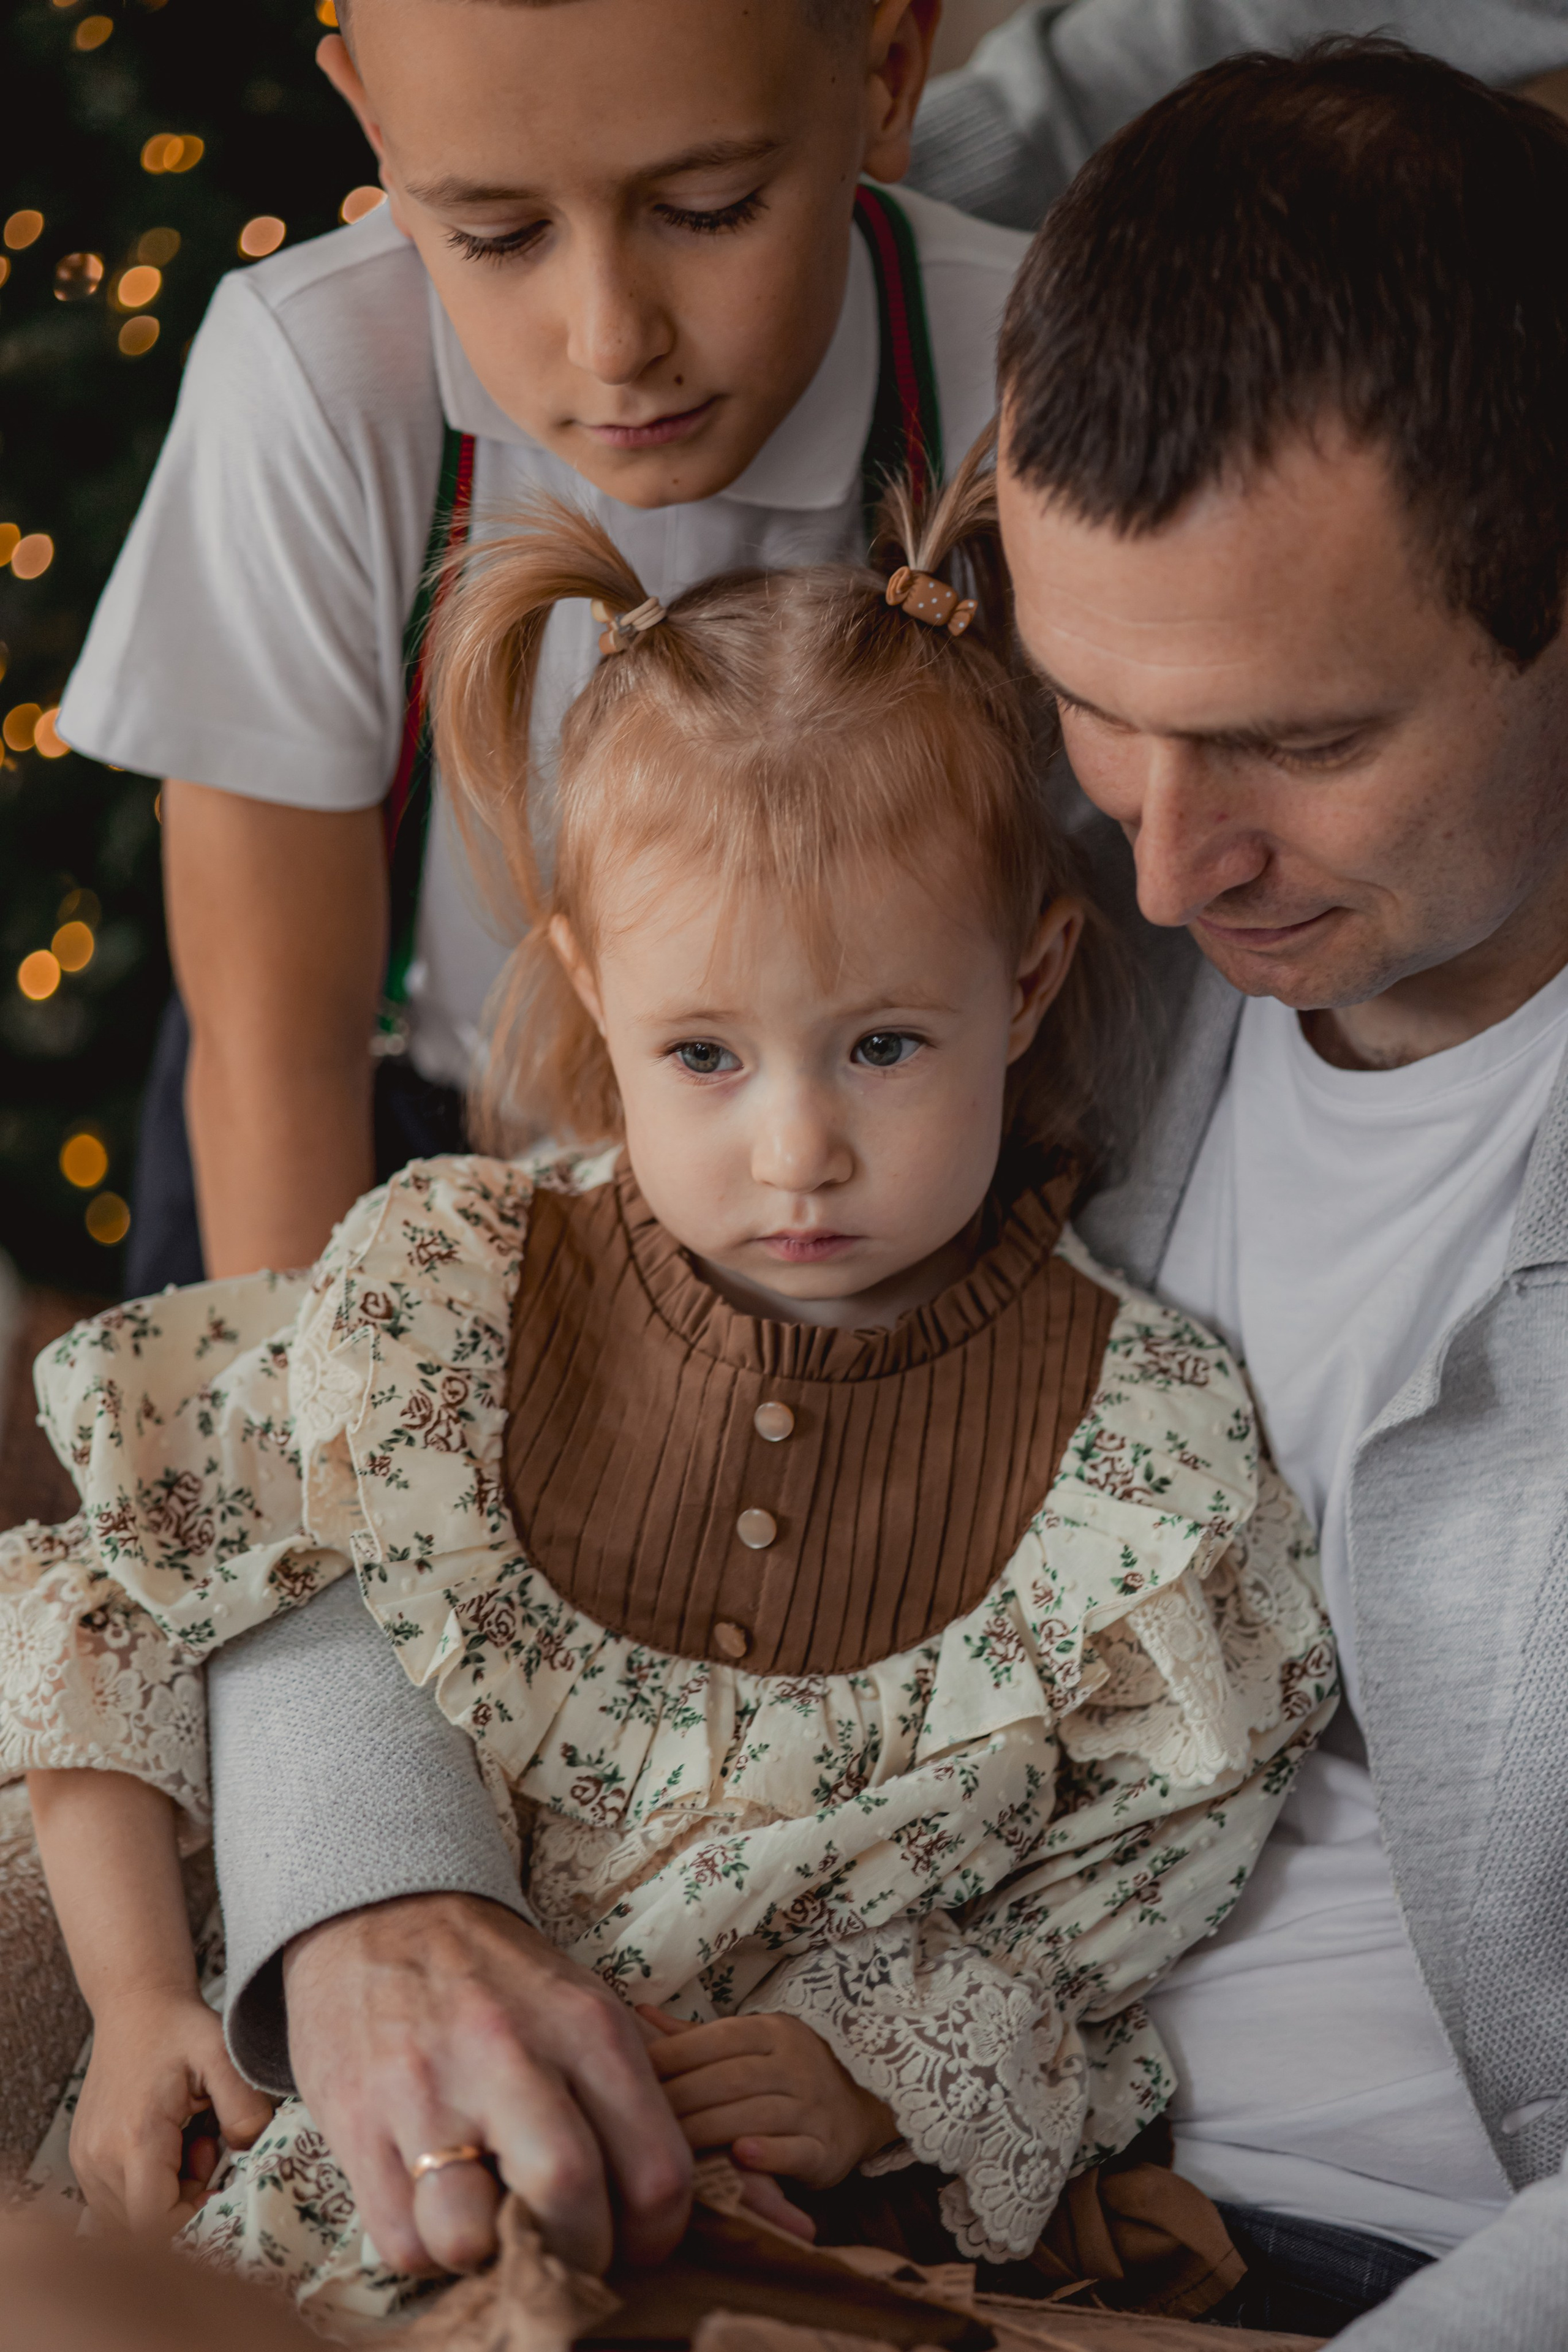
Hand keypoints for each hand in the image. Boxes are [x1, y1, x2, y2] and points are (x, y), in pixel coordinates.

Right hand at [70, 1990, 273, 2232]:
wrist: (136, 2005)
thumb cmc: (181, 2029)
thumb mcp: (225, 2056)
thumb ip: (245, 2109)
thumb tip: (246, 2154)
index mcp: (135, 2138)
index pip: (152, 2223)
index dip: (189, 2216)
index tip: (214, 2175)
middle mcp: (99, 2157)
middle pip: (141, 2224)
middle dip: (182, 2200)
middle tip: (204, 2145)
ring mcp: (85, 2160)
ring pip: (126, 2215)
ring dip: (163, 2193)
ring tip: (186, 2140)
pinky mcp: (83, 2157)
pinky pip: (114, 2198)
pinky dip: (144, 2185)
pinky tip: (166, 2143)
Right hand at [282, 1894, 690, 2280]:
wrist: (384, 1913)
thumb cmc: (499, 1982)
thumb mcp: (584, 2007)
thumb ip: (624, 2100)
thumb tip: (655, 2211)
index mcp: (588, 2029)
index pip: (656, 2173)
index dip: (653, 2238)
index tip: (632, 2243)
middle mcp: (512, 2055)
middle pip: (569, 2200)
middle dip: (576, 2257)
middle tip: (563, 2247)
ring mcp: (428, 2089)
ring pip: (471, 2238)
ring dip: (487, 2257)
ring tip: (489, 2221)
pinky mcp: (358, 2120)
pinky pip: (403, 2243)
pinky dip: (426, 2249)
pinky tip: (433, 2204)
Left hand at [640, 2009, 896, 2189]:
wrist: (861, 2105)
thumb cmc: (786, 2074)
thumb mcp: (750, 2046)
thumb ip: (695, 2038)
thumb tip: (638, 2016)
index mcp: (774, 2031)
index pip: (719, 2038)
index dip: (676, 2055)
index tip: (636, 2071)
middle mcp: (796, 2064)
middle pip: (731, 2078)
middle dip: (682, 2097)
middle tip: (640, 2117)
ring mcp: (814, 2107)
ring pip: (757, 2114)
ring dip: (710, 2128)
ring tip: (671, 2145)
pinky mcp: (827, 2149)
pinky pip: (797, 2150)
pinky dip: (769, 2154)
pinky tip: (739, 2156)